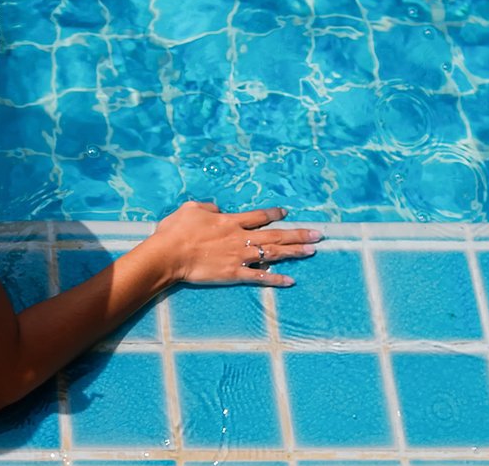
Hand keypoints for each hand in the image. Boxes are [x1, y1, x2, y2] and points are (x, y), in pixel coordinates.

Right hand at [142, 200, 320, 286]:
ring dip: (295, 252)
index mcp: (230, 221)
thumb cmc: (176, 230)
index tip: (286, 213)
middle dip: (298, 234)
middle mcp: (240, 238)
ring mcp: (239, 257)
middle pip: (275, 235)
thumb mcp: (190, 208)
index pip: (259, 216)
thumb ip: (208, 207)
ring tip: (312, 251)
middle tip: (318, 234)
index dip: (274, 214)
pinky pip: (259, 277)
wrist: (169, 255)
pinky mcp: (233, 274)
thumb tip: (218, 208)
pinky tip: (291, 281)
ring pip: (273, 253)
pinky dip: (275, 279)